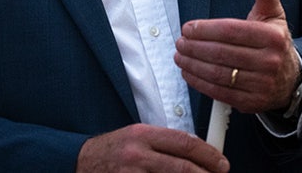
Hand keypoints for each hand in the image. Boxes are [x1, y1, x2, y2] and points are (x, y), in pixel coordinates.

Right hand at [76, 124, 228, 171]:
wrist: (80, 163)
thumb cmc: (111, 152)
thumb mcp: (135, 138)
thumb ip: (162, 144)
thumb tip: (196, 153)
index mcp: (141, 134)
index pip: (184, 142)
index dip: (208, 154)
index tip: (221, 162)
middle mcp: (137, 154)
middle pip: (183, 167)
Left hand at [174, 0, 300, 113]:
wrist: (291, 78)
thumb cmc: (275, 43)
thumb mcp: (273, 15)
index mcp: (273, 37)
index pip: (231, 31)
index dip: (205, 29)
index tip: (188, 28)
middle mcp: (269, 62)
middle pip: (221, 53)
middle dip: (194, 47)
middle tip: (180, 42)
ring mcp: (261, 84)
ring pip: (218, 73)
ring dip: (193, 65)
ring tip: (179, 56)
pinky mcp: (251, 102)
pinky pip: (220, 92)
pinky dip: (200, 82)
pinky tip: (188, 73)